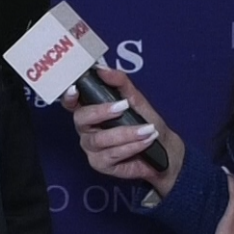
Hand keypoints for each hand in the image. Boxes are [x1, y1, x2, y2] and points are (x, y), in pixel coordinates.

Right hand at [63, 67, 184, 196]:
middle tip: (124, 106)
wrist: (165, 149)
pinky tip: (145, 141)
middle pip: (81, 119)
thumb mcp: (135, 99)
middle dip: (101, 112)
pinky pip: (111, 154)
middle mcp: (87, 129)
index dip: (69, 96)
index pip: (72, 102)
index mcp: (91, 111)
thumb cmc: (146, 122)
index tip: (75, 89)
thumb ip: (119, 83)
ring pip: (99, 139)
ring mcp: (91, 148)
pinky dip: (131, 146)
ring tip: (148, 129)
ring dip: (126, 132)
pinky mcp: (100, 164)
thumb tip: (103, 69)